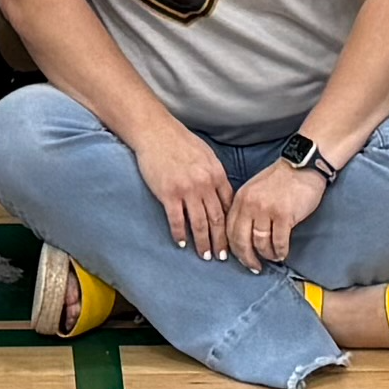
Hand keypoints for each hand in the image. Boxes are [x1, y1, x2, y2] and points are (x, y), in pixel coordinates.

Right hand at [130, 121, 237, 262]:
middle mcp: (205, 184)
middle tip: (222, 257)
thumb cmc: (179, 140)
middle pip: (217, 219)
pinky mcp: (168, 193)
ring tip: (205, 256)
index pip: (228, 206)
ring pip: (199, 224)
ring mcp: (187, 190)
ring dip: (203, 243)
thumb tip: (220, 194)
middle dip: (221, 241)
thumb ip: (214, 175)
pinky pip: (177, 220)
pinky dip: (180, 234)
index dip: (231, 225)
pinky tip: (181, 243)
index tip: (233, 238)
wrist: (155, 131)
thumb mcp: (206, 154)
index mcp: (216, 174)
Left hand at [223, 157, 329, 268]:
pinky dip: (280, 251)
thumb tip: (243, 236)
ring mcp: (266, 210)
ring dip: (267, 255)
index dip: (234, 249)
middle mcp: (250, 205)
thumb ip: (246, 209)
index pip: (230, 230)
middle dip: (247, 258)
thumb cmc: (280, 179)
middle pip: (241, 241)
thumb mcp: (254, 189)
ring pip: (260, 243)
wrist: (303, 165)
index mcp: (240, 199)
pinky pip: (279, 242)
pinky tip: (283, 253)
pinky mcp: (284, 215)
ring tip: (273, 257)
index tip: (241, 258)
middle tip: (255, 267)